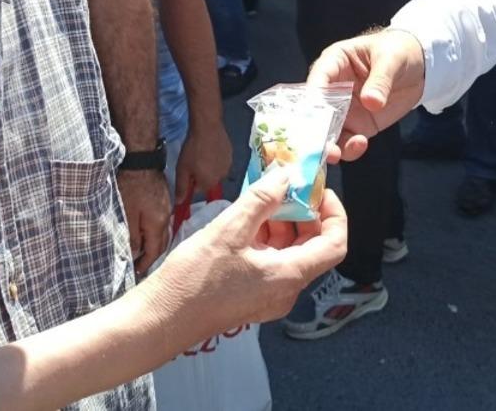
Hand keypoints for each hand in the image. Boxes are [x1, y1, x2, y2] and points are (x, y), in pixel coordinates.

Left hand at [117, 168, 171, 275]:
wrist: (141, 160)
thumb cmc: (131, 186)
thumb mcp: (127, 213)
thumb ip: (132, 236)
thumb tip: (134, 253)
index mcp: (158, 223)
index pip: (154, 251)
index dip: (145, 264)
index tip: (136, 272)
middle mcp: (166, 218)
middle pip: (162, 244)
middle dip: (152, 257)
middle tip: (139, 264)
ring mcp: (167, 208)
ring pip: (163, 233)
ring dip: (154, 244)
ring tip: (141, 250)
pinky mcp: (164, 200)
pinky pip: (162, 222)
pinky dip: (155, 232)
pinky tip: (146, 231)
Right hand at [154, 166, 347, 333]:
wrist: (160, 320)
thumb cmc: (194, 281)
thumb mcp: (229, 230)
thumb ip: (262, 199)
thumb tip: (285, 176)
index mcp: (289, 276)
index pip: (335, 244)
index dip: (334, 213)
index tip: (318, 191)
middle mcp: (286, 291)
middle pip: (313, 247)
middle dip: (303, 214)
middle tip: (285, 188)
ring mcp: (269, 297)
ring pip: (291, 254)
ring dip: (282, 225)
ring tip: (260, 201)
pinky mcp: (252, 297)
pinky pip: (272, 263)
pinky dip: (266, 240)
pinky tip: (245, 223)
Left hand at [175, 123, 233, 197]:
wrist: (207, 127)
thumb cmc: (193, 149)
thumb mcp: (182, 169)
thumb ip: (181, 188)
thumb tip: (179, 203)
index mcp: (209, 183)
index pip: (198, 190)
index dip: (191, 180)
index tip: (187, 170)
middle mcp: (222, 177)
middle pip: (208, 181)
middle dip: (201, 174)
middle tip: (193, 161)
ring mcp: (228, 165)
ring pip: (216, 171)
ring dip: (209, 166)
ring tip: (202, 153)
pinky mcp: (231, 154)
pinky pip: (222, 161)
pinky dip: (216, 158)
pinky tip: (210, 148)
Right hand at [306, 28, 425, 155]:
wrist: (420, 67)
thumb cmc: (399, 51)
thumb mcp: (391, 59)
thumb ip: (380, 80)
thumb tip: (371, 102)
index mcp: (334, 63)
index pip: (318, 80)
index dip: (313, 97)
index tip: (313, 115)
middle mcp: (333, 89)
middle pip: (316, 111)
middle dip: (315, 130)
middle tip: (320, 145)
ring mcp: (344, 110)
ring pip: (328, 131)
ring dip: (328, 145)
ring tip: (337, 154)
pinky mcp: (358, 125)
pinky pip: (346, 141)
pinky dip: (349, 149)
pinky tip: (360, 144)